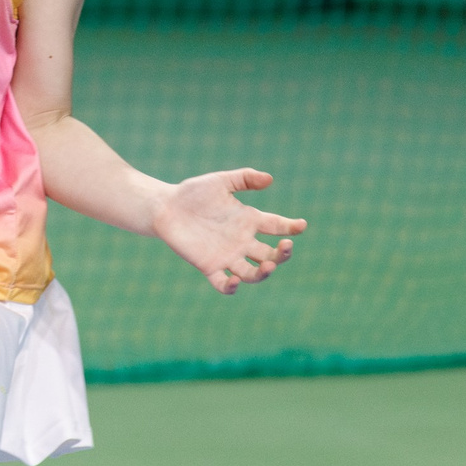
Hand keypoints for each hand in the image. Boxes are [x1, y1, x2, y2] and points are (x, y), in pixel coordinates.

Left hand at [154, 168, 305, 294]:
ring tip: (268, 266)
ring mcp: (227, 256)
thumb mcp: (220, 181)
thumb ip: (244, 178)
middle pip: (271, 254)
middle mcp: (242, 241)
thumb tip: (270, 179)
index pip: (276, 226)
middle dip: (282, 254)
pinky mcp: (209, 266)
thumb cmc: (193, 193)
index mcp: (248, 220)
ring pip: (253, 273)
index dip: (291, 227)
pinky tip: (235, 281)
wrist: (165, 207)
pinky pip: (223, 284)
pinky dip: (231, 287)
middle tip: (286, 246)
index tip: (301, 225)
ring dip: (263, 273)